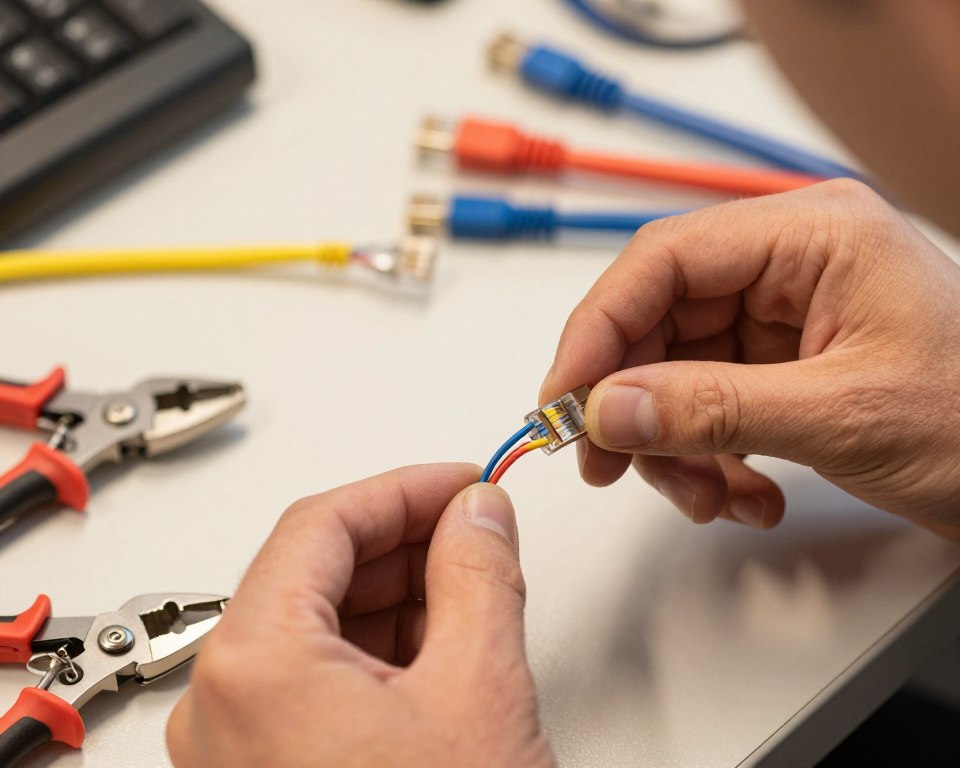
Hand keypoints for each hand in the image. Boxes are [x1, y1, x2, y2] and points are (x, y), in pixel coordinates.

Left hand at [166, 464, 553, 767]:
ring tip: (472, 581)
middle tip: (474, 525)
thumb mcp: (479, 689)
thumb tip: (479, 514)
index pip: (323, 524)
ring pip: (319, 626)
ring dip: (399, 593)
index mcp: (254, 664)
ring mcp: (238, 747)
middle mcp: (224, 705)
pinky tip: (441, 641)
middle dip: (406, 540)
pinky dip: (382, 649)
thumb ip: (480, 575)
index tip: (459, 481)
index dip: (403, 489)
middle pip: (315, 571)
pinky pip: (318, 680)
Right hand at [541, 180, 959, 537]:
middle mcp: (790, 265)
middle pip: (660, 318)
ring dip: (673, 444)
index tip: (566, 397)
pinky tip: (742, 494)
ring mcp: (782, 316)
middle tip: (607, 461)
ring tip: (704, 495)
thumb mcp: (841, 415)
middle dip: (631, 400)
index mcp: (812, 235)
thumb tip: (608, 409)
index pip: (665, 260)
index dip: (600, 329)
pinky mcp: (779, 364)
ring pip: (674, 371)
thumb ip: (712, 409)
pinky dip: (706, 457)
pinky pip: (705, 403)